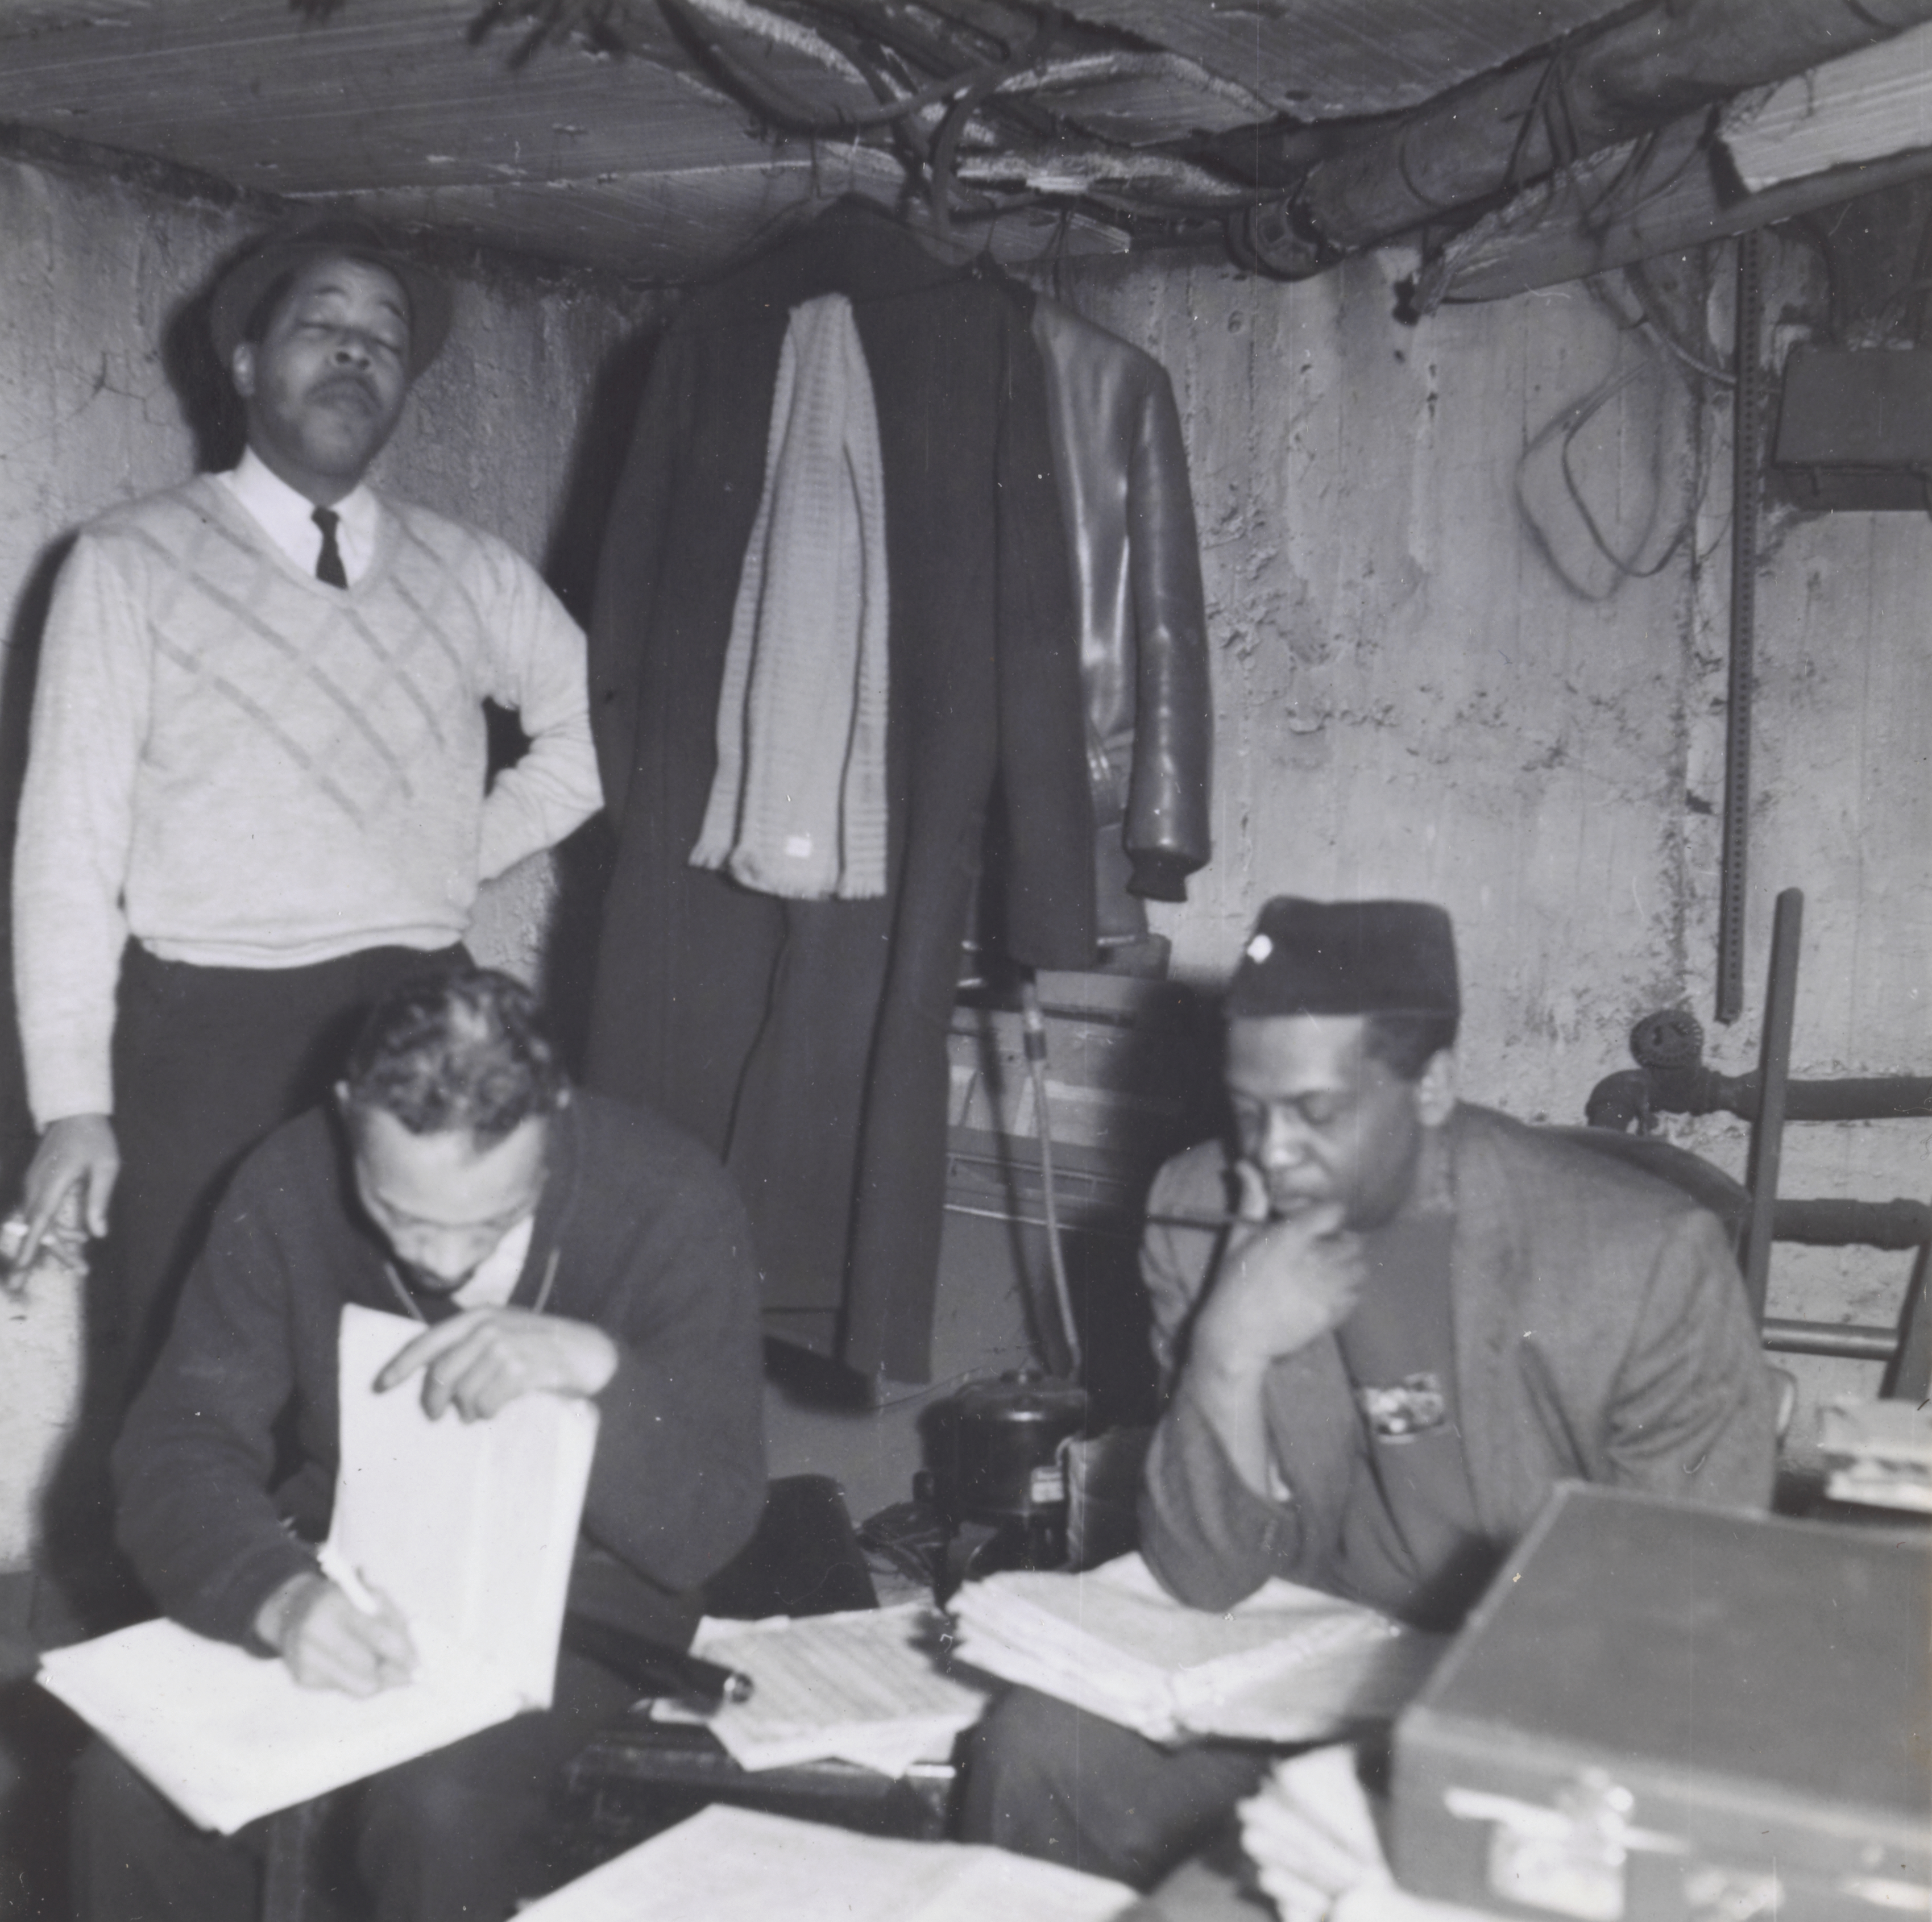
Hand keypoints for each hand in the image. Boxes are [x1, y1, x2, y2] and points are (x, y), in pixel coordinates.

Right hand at [16, 1115, 117, 1269]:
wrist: (74, 1114)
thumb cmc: (94, 1139)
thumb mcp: (107, 1168)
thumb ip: (99, 1201)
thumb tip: (98, 1234)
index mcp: (52, 1184)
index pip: (39, 1223)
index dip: (30, 1249)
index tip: (19, 1272)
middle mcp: (35, 1188)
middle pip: (41, 1229)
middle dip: (58, 1253)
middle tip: (81, 1271)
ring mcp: (33, 1186)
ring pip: (40, 1224)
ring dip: (59, 1243)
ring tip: (82, 1261)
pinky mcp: (36, 1185)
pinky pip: (40, 1214)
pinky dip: (56, 1228)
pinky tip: (77, 1235)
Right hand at [256, 1572, 414, 1695]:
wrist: (295, 1609)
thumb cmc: (347, 1602)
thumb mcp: (372, 1597)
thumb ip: (396, 1622)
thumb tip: (418, 1657)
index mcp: (335, 1602)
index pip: (376, 1635)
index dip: (403, 1653)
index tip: (421, 1664)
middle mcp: (315, 1631)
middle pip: (368, 1667)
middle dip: (395, 1672)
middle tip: (412, 1673)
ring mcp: (305, 1657)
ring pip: (358, 1686)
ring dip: (381, 1680)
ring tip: (389, 1668)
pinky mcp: (301, 1678)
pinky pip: (344, 1689)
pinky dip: (359, 1680)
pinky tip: (358, 1665)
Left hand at [375, 1308, 617, 1421]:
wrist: (590, 1353)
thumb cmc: (542, 1347)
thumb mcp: (505, 1335)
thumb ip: (471, 1347)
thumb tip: (433, 1379)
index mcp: (480, 1316)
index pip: (429, 1341)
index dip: (401, 1365)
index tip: (380, 1387)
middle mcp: (489, 1327)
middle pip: (441, 1373)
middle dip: (433, 1400)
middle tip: (436, 1416)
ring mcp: (507, 1347)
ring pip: (464, 1391)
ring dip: (468, 1408)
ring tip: (478, 1411)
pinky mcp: (523, 1369)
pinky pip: (487, 1401)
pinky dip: (488, 1411)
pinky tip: (495, 1410)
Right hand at [1191, 1197, 1361, 1381]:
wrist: (1236, 1336)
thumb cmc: (1232, 1284)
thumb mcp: (1237, 1238)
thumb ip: (1250, 1200)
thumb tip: (1244, 1165)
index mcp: (1293, 1235)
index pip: (1336, 1211)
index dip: (1331, 1216)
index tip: (1320, 1225)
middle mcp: (1317, 1258)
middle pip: (1354, 1242)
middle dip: (1342, 1244)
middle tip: (1325, 1252)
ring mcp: (1328, 1288)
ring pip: (1360, 1270)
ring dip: (1349, 1270)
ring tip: (1329, 1275)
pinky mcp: (1333, 1313)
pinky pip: (1356, 1297)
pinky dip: (1348, 1295)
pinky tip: (1328, 1296)